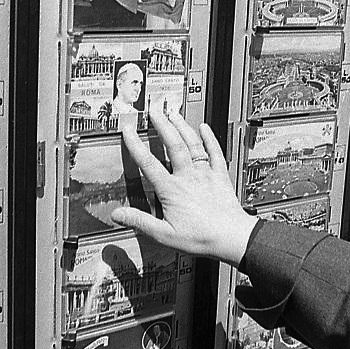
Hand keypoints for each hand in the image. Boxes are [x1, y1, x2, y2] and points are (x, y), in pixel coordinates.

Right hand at [111, 107, 256, 265]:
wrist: (232, 237)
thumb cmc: (201, 238)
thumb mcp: (164, 234)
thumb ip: (140, 221)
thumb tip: (117, 214)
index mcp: (172, 190)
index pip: (149, 163)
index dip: (136, 145)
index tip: (128, 130)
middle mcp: (188, 177)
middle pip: (173, 145)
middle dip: (162, 126)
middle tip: (153, 110)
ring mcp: (205, 174)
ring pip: (193, 144)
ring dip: (182, 127)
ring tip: (173, 113)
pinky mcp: (220, 175)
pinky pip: (215, 153)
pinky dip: (210, 138)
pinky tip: (204, 127)